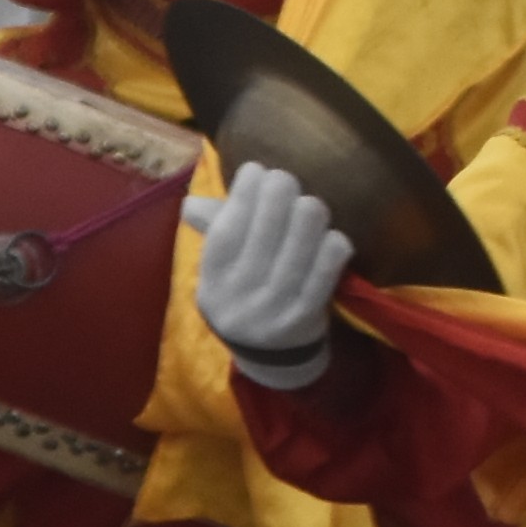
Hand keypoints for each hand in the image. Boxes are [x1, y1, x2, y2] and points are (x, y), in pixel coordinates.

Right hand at [193, 163, 355, 387]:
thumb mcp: (221, 270)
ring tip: (309, 206)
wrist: (271, 356)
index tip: (257, 170)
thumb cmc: (245, 293)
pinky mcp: (307, 318)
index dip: (244, 192)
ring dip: (308, 213)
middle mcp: (239, 295)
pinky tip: (331, 236)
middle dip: (280, 192)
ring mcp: (274, 309)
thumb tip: (192, 202)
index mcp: (212, 279)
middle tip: (286, 182)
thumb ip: (213, 230)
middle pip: (267, 227)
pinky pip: (327, 269)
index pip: (227, 226)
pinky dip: (333, 245)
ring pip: (301, 242)